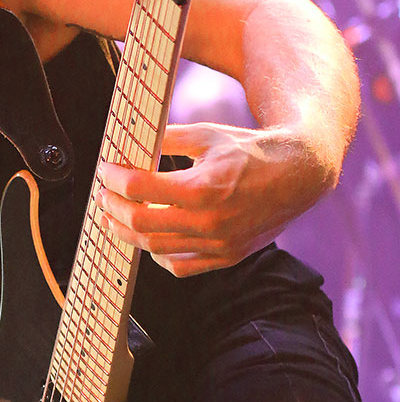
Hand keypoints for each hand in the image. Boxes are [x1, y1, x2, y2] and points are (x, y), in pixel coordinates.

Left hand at [98, 121, 326, 277]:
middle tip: (103, 196)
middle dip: (113, 208)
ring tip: (114, 218)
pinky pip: (180, 266)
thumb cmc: (251, 151)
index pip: (140, 189)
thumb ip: (167, 137)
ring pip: (155, 248)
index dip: (114, 179)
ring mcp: (219, 244)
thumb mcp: (208, 134)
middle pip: (141, 222)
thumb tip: (130, 139)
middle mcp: (210, 221)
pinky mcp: (226, 257)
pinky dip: (158, 254)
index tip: (105, 171)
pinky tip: (150, 237)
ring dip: (128, 233)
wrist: (298, 175)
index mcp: (204, 187)